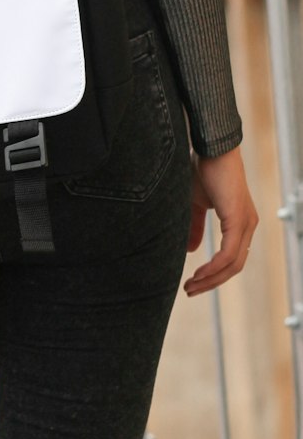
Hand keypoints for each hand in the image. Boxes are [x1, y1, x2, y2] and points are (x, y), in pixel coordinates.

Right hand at [185, 146, 257, 296]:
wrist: (210, 148)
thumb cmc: (203, 171)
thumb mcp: (195, 204)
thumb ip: (195, 227)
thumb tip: (191, 250)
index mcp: (241, 223)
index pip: (232, 259)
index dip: (214, 275)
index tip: (193, 283)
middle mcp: (248, 226)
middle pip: (234, 267)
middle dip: (211, 282)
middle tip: (190, 290)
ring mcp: (246, 223)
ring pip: (233, 264)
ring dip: (211, 279)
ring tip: (191, 285)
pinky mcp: (238, 220)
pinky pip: (229, 253)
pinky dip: (214, 267)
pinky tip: (199, 272)